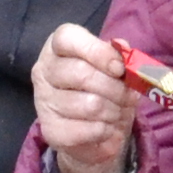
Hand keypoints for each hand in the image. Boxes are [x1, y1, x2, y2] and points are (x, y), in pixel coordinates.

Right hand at [31, 23, 136, 172]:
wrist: (97, 133)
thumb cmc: (108, 91)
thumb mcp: (118, 72)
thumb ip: (123, 61)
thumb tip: (130, 55)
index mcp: (59, 48)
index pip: (67, 39)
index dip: (95, 51)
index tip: (119, 67)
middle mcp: (44, 72)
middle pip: (79, 74)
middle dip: (113, 89)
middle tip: (126, 98)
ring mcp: (42, 103)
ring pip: (86, 105)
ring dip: (112, 113)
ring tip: (118, 116)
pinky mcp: (49, 133)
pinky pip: (82, 132)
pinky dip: (103, 134)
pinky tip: (107, 133)